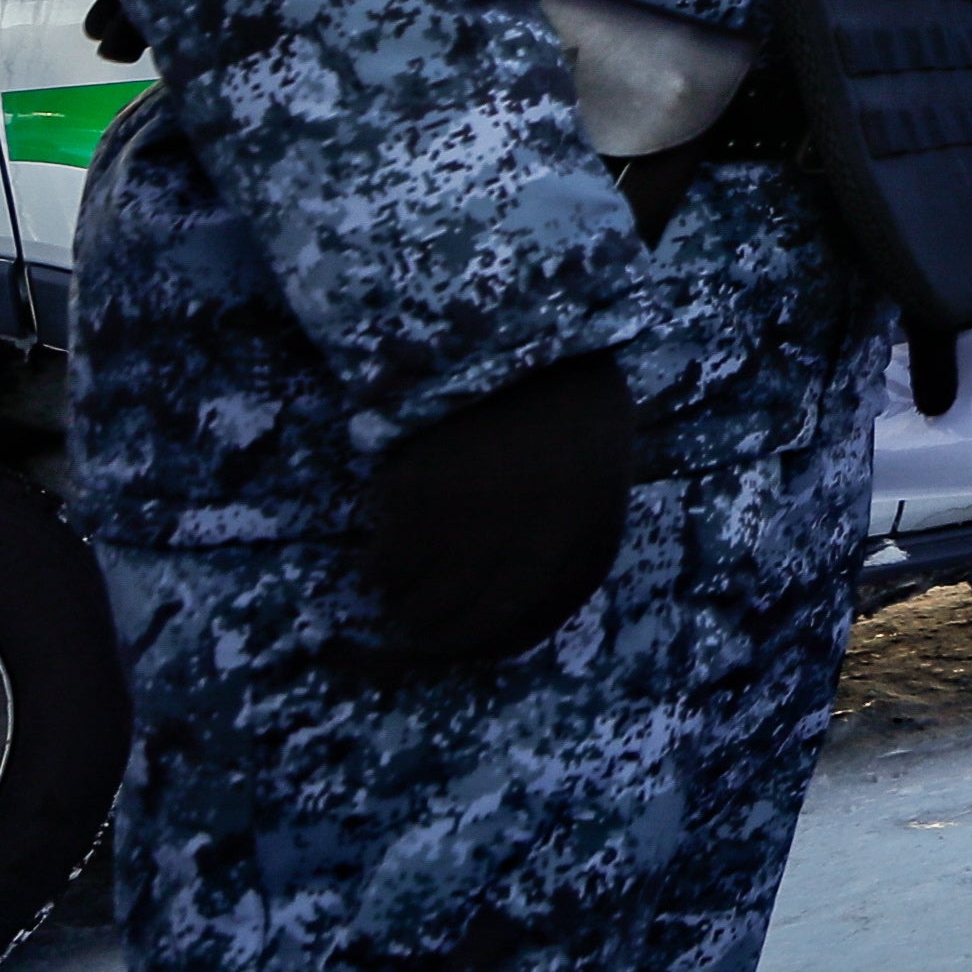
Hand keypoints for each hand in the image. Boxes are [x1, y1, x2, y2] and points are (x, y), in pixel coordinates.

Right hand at [359, 352, 636, 664]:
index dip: (508, 637)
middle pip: (483, 619)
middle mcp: (539, 534)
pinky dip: (379, 572)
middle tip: (422, 634)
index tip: (481, 643)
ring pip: (430, 601)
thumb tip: (520, 605)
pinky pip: (391, 561)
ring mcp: (479, 519)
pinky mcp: (424, 497)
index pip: (548, 610)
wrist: (519, 328)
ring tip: (397, 604)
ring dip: (406, 612)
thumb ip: (572, 532)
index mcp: (591, 524)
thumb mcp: (595, 469)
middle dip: (447, 638)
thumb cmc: (563, 398)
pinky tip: (376, 565)